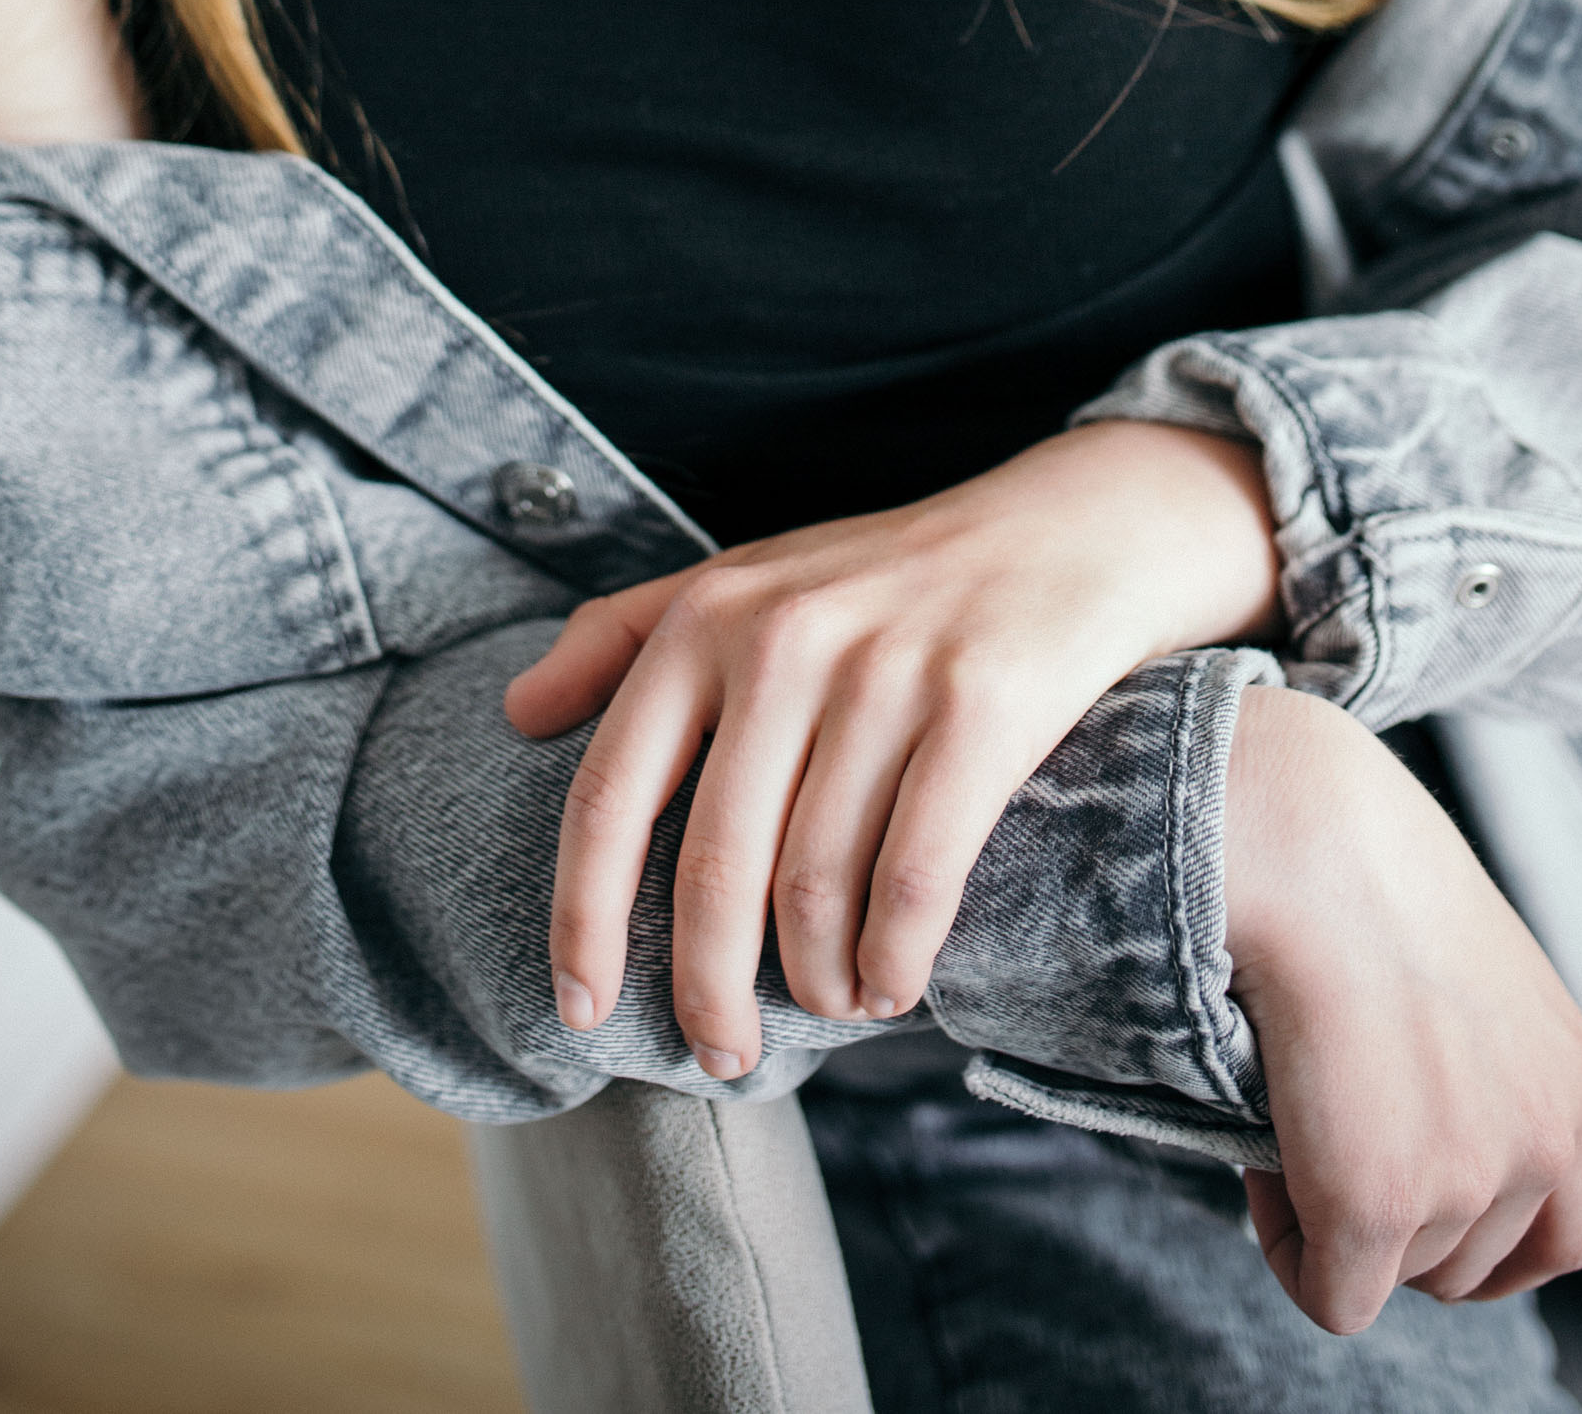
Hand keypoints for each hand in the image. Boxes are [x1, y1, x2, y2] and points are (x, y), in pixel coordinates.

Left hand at [503, 419, 1278, 1076]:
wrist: (1066, 530)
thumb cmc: (886, 575)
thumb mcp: (745, 576)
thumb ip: (623, 633)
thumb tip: (515, 711)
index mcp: (709, 615)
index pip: (610, 793)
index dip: (583, 917)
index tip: (578, 1007)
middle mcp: (784, 640)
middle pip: (713, 868)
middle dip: (705, 989)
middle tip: (720, 1051)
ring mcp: (884, 675)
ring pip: (814, 887)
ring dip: (817, 979)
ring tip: (829, 1001)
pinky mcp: (980, 711)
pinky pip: (913, 878)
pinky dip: (894, 957)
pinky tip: (891, 983)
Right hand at [1225, 688, 1581, 1333]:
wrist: (1303, 834)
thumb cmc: (1354, 862)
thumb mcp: (1460, 966)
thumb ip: (1473, 1060)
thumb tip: (1411, 1123)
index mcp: (1575, 1079)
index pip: (1565, 1235)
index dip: (1480, 1236)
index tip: (1410, 1198)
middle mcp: (1550, 1137)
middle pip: (1471, 1266)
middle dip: (1395, 1222)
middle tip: (1324, 1123)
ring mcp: (1474, 1176)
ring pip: (1395, 1275)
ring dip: (1336, 1217)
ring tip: (1295, 1104)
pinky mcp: (1386, 1203)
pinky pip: (1332, 1295)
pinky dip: (1287, 1241)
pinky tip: (1263, 1142)